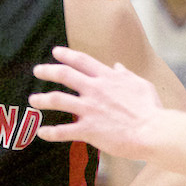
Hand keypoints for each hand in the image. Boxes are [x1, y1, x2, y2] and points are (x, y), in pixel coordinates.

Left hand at [30, 46, 164, 159]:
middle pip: (64, 75)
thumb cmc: (151, 109)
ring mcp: (90, 109)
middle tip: (37, 70)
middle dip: (47, 71)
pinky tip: (41, 133)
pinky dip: (50, 132)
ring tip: (32, 100)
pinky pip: (63, 131)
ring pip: (57, 100)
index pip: (82, 61)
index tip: (55, 52)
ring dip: (42, 99)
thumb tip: (117, 66)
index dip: (66, 55)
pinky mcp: (88, 129)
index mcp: (107, 78)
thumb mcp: (141, 84)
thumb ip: (125, 75)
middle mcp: (95, 90)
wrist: (153, 131)